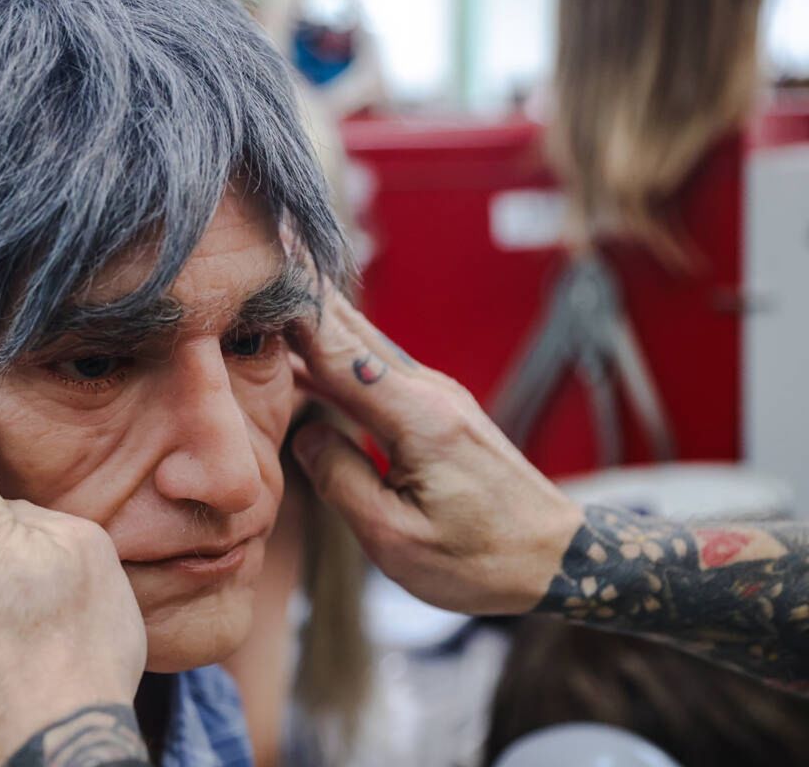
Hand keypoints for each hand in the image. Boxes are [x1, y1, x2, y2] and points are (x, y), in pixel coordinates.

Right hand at [289, 287, 582, 615]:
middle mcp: (428, 392)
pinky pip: (376, 370)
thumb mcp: (395, 539)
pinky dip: (336, 355)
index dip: (294, 312)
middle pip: (349, 331)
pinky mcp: (438, 410)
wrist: (557, 558)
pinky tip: (305, 356)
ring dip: (315, 322)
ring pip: (362, 346)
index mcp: (417, 418)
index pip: (338, 352)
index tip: (258, 271)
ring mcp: (437, 396)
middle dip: (301, 295)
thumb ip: (340, 481)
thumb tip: (304, 436)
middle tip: (256, 252)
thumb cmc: (479, 560)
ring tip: (267, 295)